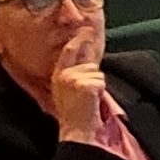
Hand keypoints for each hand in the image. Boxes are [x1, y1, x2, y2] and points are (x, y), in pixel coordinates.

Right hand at [51, 27, 106, 143]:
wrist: (76, 131)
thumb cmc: (74, 112)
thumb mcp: (67, 89)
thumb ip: (74, 72)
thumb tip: (86, 55)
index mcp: (58, 74)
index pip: (70, 50)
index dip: (80, 39)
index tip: (87, 29)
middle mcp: (64, 75)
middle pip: (88, 62)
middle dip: (92, 72)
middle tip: (89, 87)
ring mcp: (75, 79)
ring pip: (96, 72)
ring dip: (96, 84)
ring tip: (88, 98)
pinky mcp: (86, 85)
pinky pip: (101, 81)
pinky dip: (100, 90)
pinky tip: (92, 101)